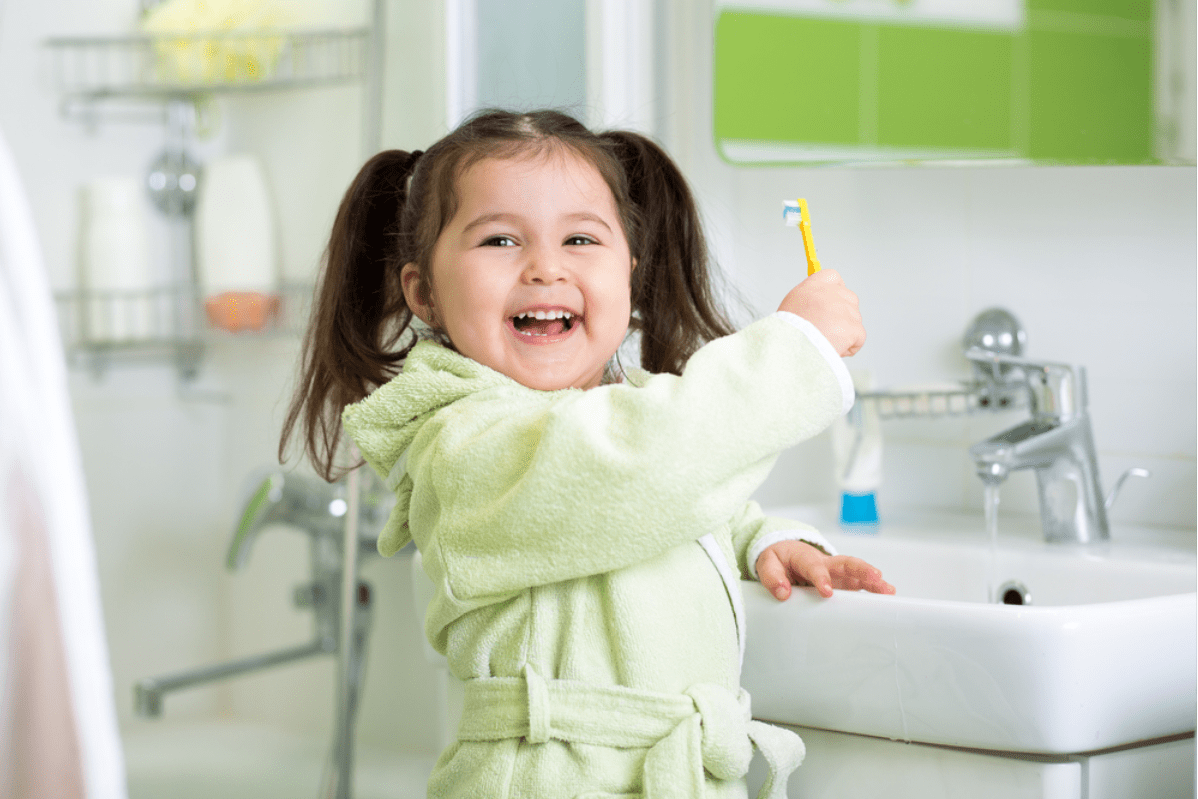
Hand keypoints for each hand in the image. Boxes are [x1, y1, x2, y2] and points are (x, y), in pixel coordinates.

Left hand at [756, 539, 894, 599]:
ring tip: (889, 590)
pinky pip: (857, 585)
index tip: (826, 592)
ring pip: (856, 574)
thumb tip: (783, 593)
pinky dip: (871, 590)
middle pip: (845, 563)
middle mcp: (824, 563)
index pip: (813, 566)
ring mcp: (835, 573)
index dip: (821, 578)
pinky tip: (886, 597)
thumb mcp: (767, 563)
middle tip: (876, 578)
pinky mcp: (840, 582)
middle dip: (861, 570)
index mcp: (804, 557)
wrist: (783, 554)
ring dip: (873, 581)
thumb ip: (772, 577)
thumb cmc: (778, 559)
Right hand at [777, 270, 864, 356]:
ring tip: (825, 342)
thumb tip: (819, 305)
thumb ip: (809, 298)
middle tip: (828, 330)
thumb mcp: (792, 305)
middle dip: (844, 315)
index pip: (833, 277)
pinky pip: (858, 338)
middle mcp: (832, 293)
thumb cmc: (787, 331)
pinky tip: (833, 349)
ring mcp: (845, 310)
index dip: (836, 290)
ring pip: (854, 321)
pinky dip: (848, 347)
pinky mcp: (854, 327)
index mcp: (814, 286)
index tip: (833, 302)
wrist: (790, 346)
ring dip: (845, 334)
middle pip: (850, 299)